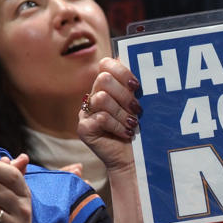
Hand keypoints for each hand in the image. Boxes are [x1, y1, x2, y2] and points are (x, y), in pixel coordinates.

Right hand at [77, 57, 141, 173]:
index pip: (106, 64)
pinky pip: (101, 118)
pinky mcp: (84, 128)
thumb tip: (138, 63)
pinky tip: (126, 134)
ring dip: (122, 113)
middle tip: (137, 109)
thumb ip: (134, 86)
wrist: (133, 158)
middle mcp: (93, 96)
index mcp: (106, 87)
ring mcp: (86, 112)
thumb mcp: (138, 104)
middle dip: (124, 95)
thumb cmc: (138, 130)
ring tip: (132, 124)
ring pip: (102, 99)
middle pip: (103, 79)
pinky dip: (117, 126)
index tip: (136, 86)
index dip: (122, 72)